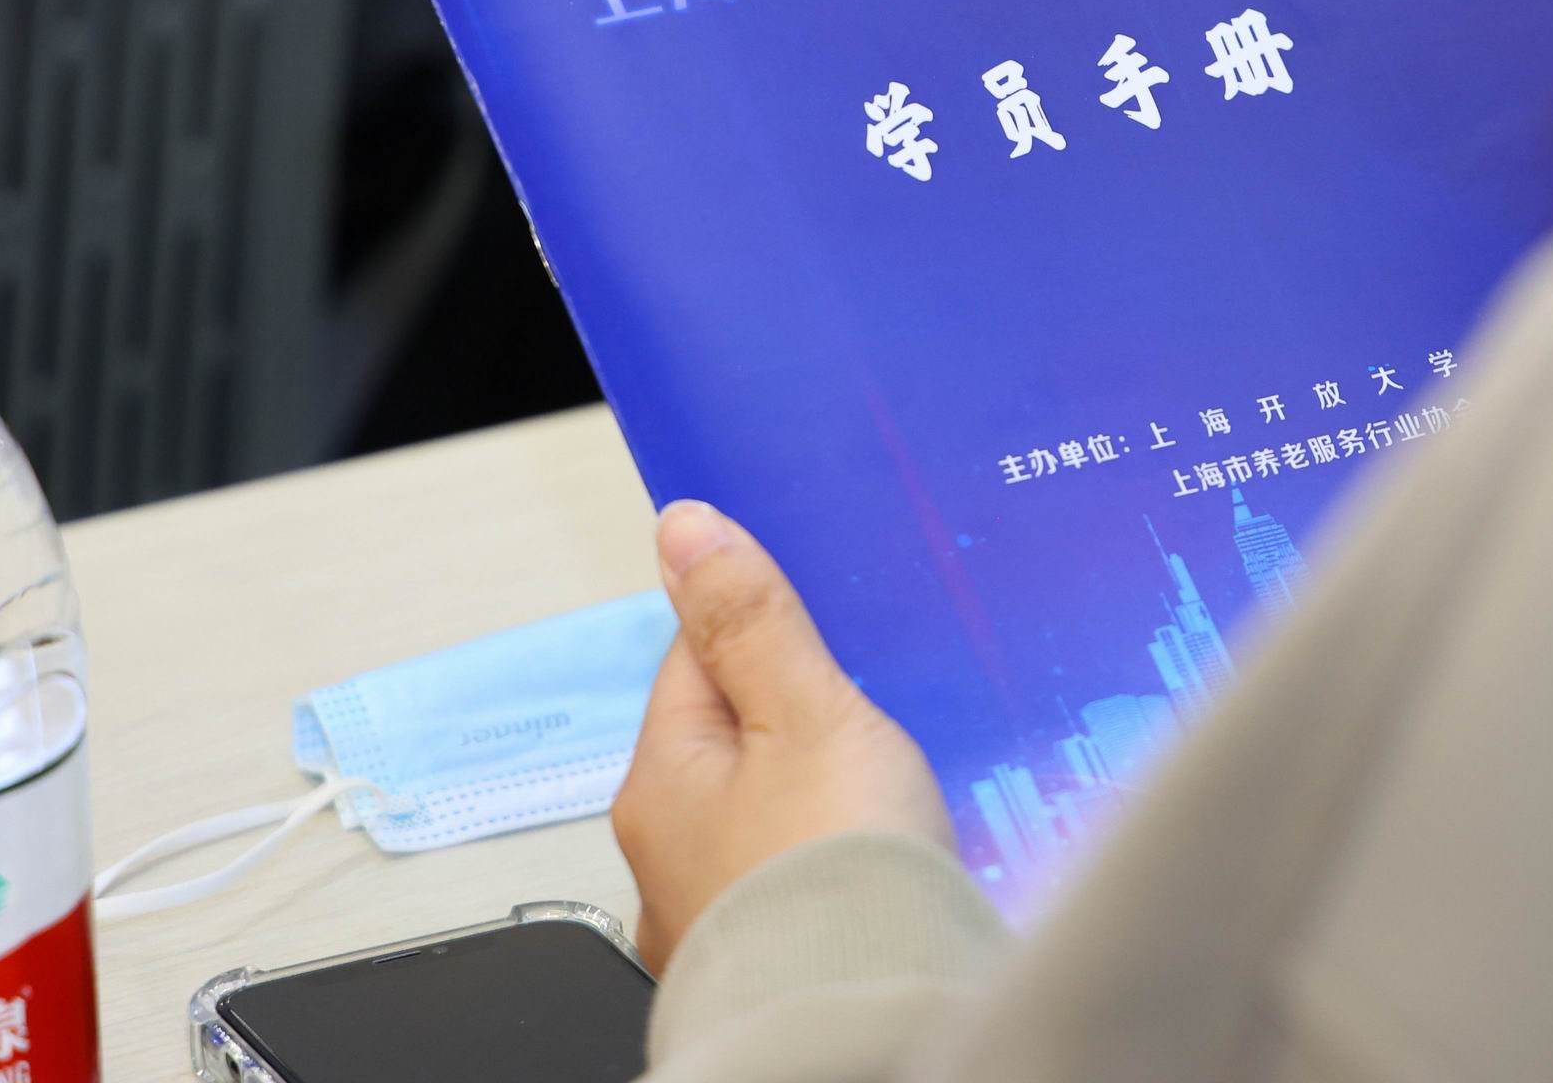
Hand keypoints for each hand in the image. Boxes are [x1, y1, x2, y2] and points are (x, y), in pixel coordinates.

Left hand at [613, 500, 953, 968]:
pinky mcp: (776, 956)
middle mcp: (670, 854)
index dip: (766, 624)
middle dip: (803, 713)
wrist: (877, 1020)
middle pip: (736, 740)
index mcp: (661, 782)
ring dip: (825, 794)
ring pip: (770, 815)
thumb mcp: (804, 714)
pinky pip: (805, 877)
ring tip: (891, 789)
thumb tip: (685, 531)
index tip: (822, 616)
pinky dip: (841, 859)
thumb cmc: (835, 881)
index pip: (696, 658)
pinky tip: (889, 857)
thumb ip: (751, 622)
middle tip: (873, 708)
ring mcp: (717, 912)